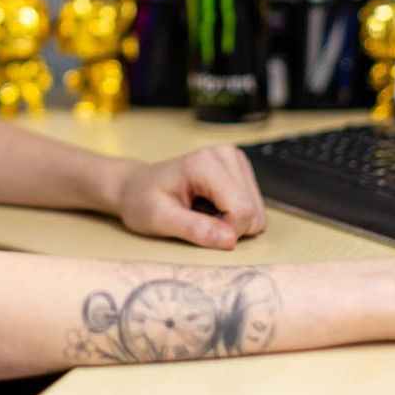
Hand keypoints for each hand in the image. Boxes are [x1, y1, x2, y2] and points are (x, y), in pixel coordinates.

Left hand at [114, 146, 266, 248]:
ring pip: (256, 212)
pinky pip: (253, 208)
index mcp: (206, 163)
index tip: (198, 228)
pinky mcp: (240, 171)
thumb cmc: (142, 200)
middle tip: (196, 219)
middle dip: (229, 227)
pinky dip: (233, 217)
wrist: (137, 187)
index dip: (226, 231)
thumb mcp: (159, 219)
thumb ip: (194, 229)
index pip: (243, 209)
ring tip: (200, 212)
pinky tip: (209, 208)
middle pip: (253, 212)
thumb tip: (230, 240)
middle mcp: (226, 155)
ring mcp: (235, 161)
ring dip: (231, 223)